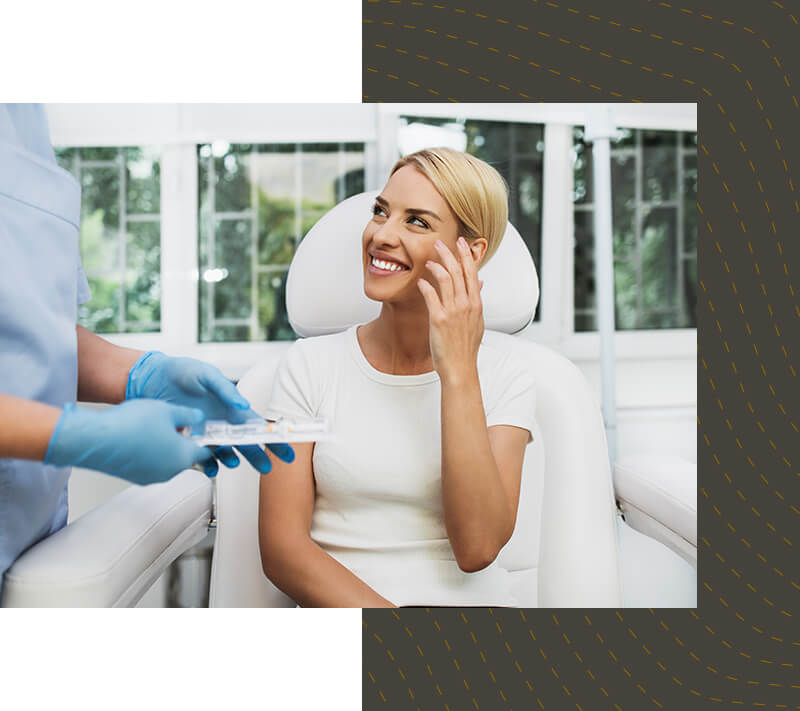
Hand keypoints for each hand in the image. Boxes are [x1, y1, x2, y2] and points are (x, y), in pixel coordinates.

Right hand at [44, 399, 213, 484]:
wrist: (95, 438)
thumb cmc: (130, 425)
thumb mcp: (168, 410)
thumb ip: (189, 415)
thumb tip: (198, 418)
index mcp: (183, 456)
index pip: (207, 452)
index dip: (210, 440)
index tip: (210, 434)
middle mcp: (170, 471)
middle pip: (186, 456)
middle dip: (185, 441)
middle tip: (178, 424)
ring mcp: (151, 476)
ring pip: (167, 460)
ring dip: (166, 446)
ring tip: (154, 426)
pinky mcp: (134, 476)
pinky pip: (150, 464)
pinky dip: (150, 453)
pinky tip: (139, 436)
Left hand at [126, 352, 293, 474]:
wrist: (150, 379)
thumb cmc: (181, 372)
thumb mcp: (206, 375)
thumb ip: (225, 389)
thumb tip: (243, 404)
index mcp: (231, 407)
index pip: (258, 426)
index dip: (272, 439)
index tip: (285, 451)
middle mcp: (222, 423)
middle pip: (246, 444)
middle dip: (258, 457)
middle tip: (267, 469)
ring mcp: (206, 434)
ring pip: (226, 454)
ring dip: (232, 460)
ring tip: (233, 463)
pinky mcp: (189, 441)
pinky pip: (202, 459)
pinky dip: (208, 466)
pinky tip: (210, 468)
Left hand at [417, 238, 484, 384]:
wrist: (460, 368)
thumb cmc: (466, 348)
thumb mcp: (477, 322)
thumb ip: (476, 301)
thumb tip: (479, 283)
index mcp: (476, 304)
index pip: (472, 272)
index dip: (466, 255)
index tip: (461, 242)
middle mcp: (467, 305)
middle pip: (458, 271)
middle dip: (449, 253)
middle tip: (440, 243)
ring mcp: (453, 311)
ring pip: (446, 279)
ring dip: (436, 266)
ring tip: (429, 261)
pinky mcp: (439, 319)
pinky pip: (431, 295)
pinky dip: (425, 285)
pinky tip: (421, 281)